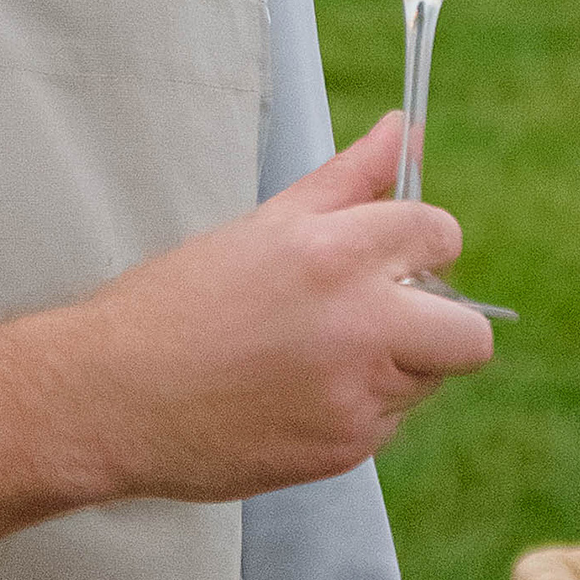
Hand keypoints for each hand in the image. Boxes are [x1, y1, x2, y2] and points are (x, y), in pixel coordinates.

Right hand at [82, 114, 494, 500]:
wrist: (109, 396)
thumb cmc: (176, 303)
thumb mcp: (263, 226)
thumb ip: (349, 179)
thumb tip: (405, 129)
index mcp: (334, 252)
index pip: (440, 236)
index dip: (421, 247)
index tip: (393, 259)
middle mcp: (358, 323)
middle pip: (470, 334)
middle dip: (441, 325)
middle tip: (381, 321)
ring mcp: (355, 395)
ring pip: (426, 381)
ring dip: (393, 369)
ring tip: (311, 359)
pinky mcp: (343, 450)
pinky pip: (385, 426)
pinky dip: (355, 413)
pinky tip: (293, 398)